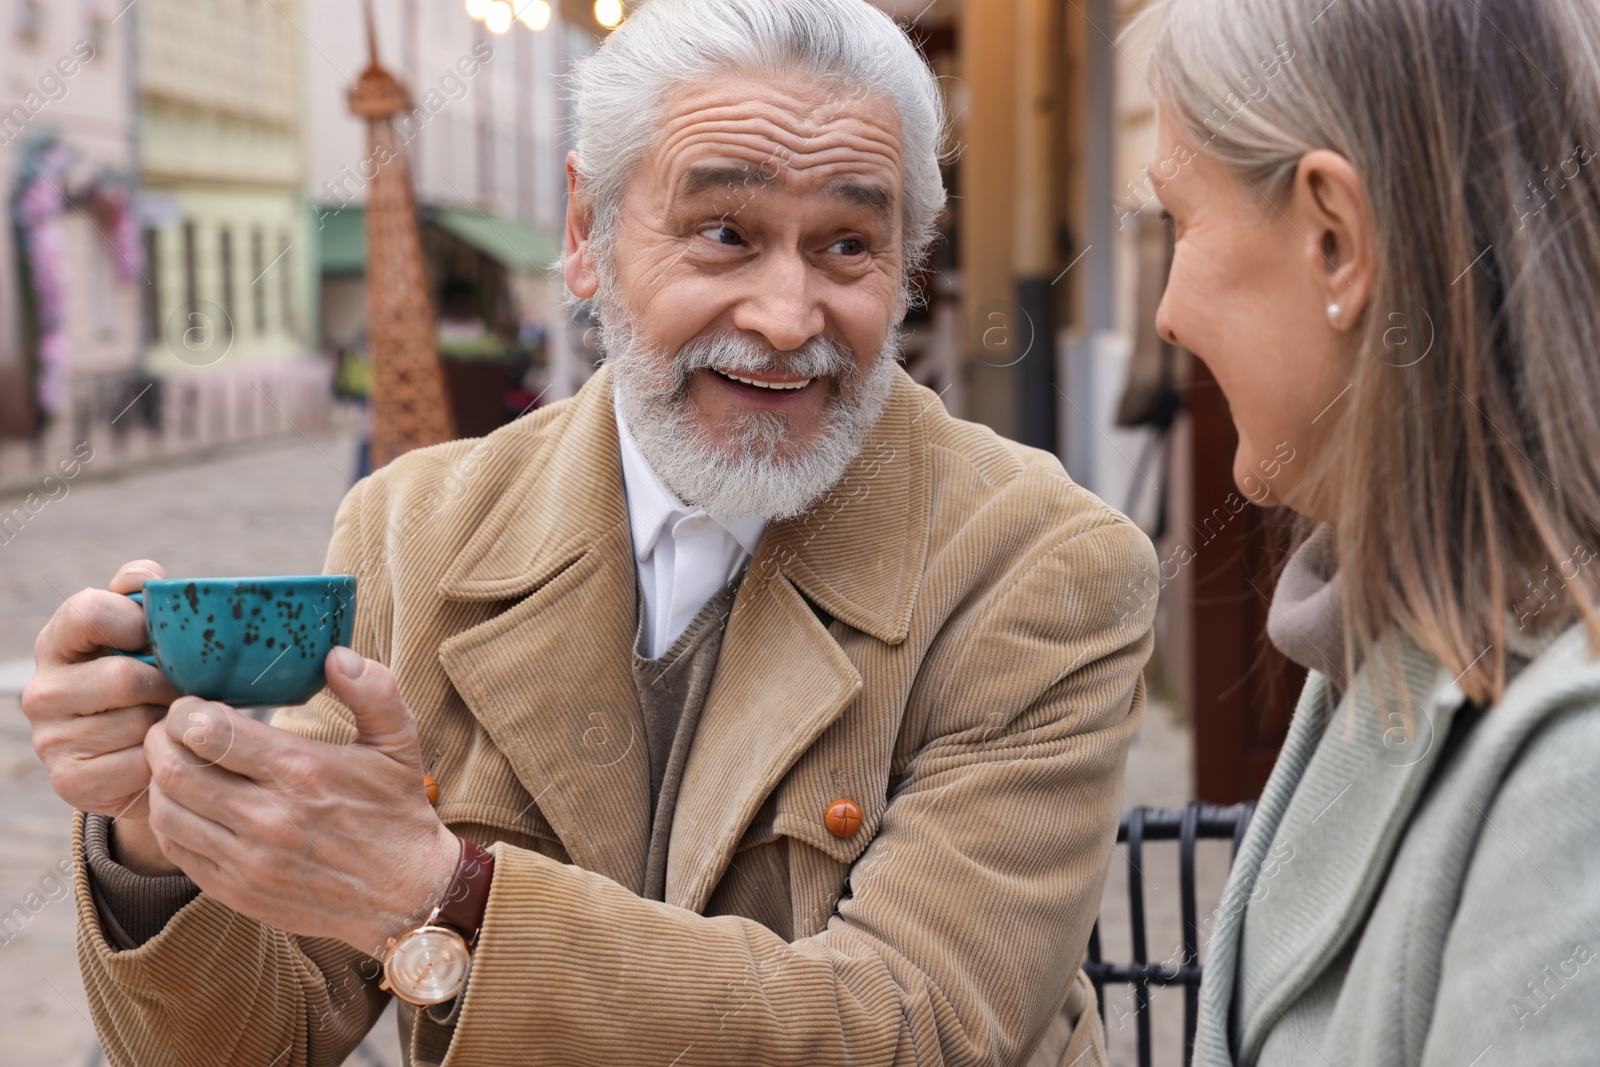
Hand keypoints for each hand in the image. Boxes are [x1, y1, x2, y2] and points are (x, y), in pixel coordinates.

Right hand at [22, 561, 182, 873]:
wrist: (140, 757)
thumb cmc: (149, 679)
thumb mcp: (143, 635)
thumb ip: (140, 596)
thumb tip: (145, 577)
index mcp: (57, 642)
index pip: (88, 612)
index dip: (137, 620)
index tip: (163, 637)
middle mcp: (42, 691)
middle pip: (122, 677)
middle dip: (168, 684)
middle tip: (188, 689)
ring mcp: (51, 740)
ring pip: (136, 725)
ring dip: (170, 723)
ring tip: (176, 720)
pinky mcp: (71, 782)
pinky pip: (139, 764)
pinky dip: (164, 758)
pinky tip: (166, 752)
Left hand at [142, 646, 459, 955]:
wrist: (404, 895)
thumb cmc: (396, 811)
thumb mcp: (399, 743)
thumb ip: (374, 691)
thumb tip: (336, 654)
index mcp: (303, 772)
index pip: (209, 732)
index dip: (186, 711)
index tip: (195, 704)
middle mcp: (268, 818)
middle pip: (173, 769)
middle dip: (161, 739)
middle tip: (172, 729)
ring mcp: (248, 859)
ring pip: (165, 810)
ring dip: (159, 780)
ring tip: (177, 763)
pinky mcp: (236, 890)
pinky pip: (175, 849)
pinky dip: (169, 819)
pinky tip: (188, 803)